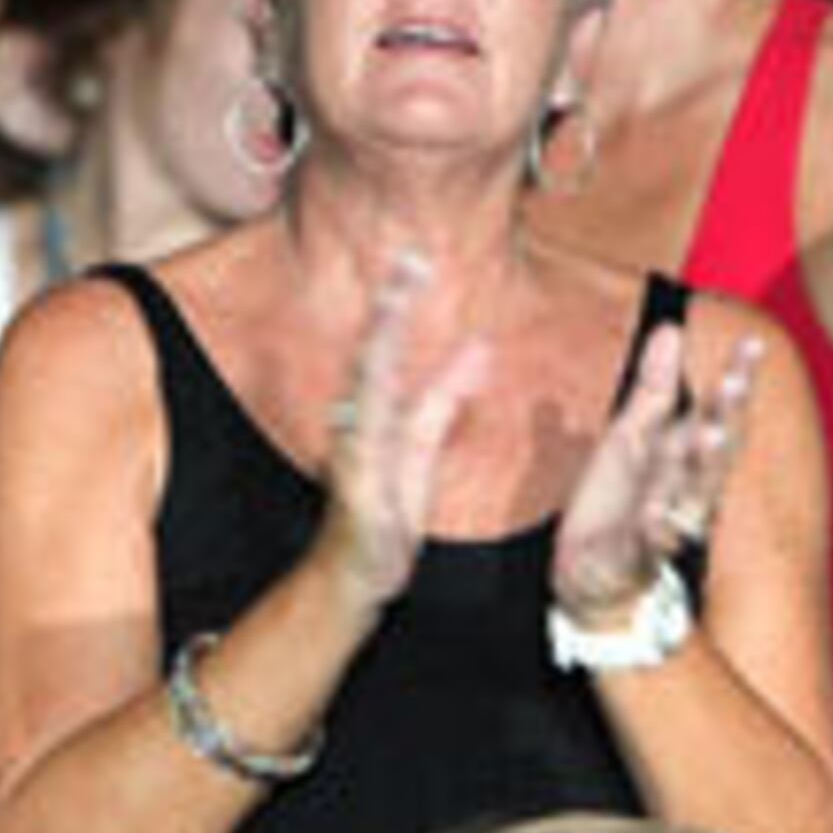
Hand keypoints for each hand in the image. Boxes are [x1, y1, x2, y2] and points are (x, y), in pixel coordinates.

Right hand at [317, 251, 488, 610]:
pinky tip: (382, 384)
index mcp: (373, 410)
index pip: (388, 346)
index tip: (415, 260)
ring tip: (394, 306)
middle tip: (408, 264)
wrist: (357, 572)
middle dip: (389, 310)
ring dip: (380, 346)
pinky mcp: (357, 486)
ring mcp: (353, 452)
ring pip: (365, 390)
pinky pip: (368, 445)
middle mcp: (355, 423)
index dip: (399, 303)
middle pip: (372, 356)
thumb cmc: (385, 505)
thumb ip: (446, 397)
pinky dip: (375, 413)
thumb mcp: (422, 444)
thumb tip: (480, 347)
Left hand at [554, 321, 757, 626]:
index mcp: (684, 455)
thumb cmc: (619, 498)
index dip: (737, 379)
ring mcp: (665, 522)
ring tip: (709, 435)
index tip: (753, 342)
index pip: (719, 414)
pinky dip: (655, 528)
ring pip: (691, 494)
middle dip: (727, 417)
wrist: (590, 572)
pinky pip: (649, 542)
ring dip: (702, 466)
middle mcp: (685, 487)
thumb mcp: (630, 434)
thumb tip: (671, 327)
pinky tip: (656, 512)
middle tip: (736, 382)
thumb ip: (653, 387)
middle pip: (715, 451)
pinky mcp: (635, 554)